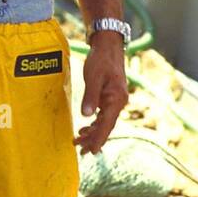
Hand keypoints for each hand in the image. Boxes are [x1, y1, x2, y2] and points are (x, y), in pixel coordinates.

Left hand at [74, 32, 128, 155]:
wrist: (108, 46)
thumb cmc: (101, 60)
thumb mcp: (93, 77)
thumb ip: (90, 97)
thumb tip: (86, 116)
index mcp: (116, 100)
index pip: (107, 125)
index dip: (98, 139)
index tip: (92, 150)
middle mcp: (118, 102)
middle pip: (106, 126)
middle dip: (93, 139)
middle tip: (81, 150)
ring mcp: (115, 100)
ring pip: (104, 122)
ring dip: (92, 132)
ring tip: (79, 141)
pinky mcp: (110, 97)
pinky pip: (103, 115)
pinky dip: (94, 123)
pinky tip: (86, 128)